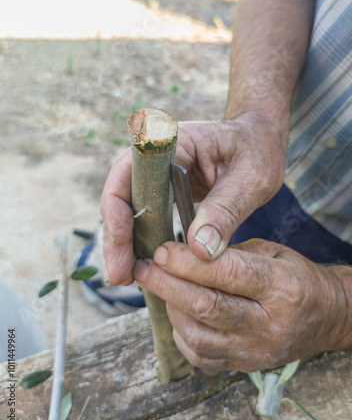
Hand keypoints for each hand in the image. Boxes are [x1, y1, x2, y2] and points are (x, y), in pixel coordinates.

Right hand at [100, 113, 286, 284]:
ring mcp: (157, 176)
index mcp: (171, 142)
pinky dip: (142, 242)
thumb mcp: (250, 180)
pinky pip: (145, 218)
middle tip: (118, 276)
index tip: (122, 242)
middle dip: (116, 237)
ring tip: (124, 277)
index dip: (118, 208)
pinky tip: (143, 266)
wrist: (261, 142)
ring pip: (128, 211)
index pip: (128, 172)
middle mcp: (155, 158)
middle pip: (121, 196)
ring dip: (125, 244)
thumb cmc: (258, 151)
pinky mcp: (164, 193)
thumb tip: (200, 252)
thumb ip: (225, 211)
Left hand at [133, 239, 348, 372]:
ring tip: (162, 287)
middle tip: (144, 268)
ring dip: (171, 308)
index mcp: (281, 287)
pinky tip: (178, 312)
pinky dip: (181, 333)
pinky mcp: (245, 366)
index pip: (226, 273)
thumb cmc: (294, 276)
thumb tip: (183, 251)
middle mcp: (270, 324)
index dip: (187, 261)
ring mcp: (256, 351)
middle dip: (166, 284)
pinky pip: (201, 356)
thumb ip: (229, 252)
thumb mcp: (270, 251)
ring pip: (197, 335)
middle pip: (206, 306)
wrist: (325, 316)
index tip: (162, 250)